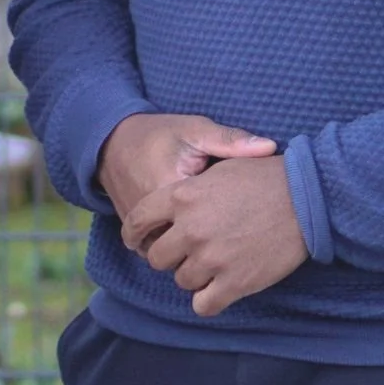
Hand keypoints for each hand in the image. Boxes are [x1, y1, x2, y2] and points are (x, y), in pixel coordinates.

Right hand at [95, 112, 277, 245]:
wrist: (113, 139)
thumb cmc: (162, 134)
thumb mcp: (196, 130)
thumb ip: (230, 141)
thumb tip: (269, 147)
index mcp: (173, 188)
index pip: (209, 225)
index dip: (230, 223)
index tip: (242, 214)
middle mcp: (151, 212)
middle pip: (187, 248)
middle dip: (207, 247)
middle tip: (226, 232)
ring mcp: (135, 223)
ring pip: (167, 254)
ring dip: (184, 251)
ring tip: (206, 238)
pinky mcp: (128, 228)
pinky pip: (150, 249)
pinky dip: (166, 246)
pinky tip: (182, 236)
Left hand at [123, 155, 307, 316]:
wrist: (306, 197)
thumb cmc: (265, 177)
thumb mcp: (220, 167)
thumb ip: (190, 188)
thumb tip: (173, 202)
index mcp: (182, 196)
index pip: (137, 221)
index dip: (134, 234)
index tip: (137, 242)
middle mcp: (190, 229)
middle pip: (157, 257)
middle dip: (171, 257)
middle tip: (189, 252)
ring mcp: (211, 258)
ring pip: (182, 281)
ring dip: (195, 276)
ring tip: (216, 263)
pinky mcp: (234, 282)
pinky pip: (203, 305)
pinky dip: (209, 300)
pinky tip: (220, 289)